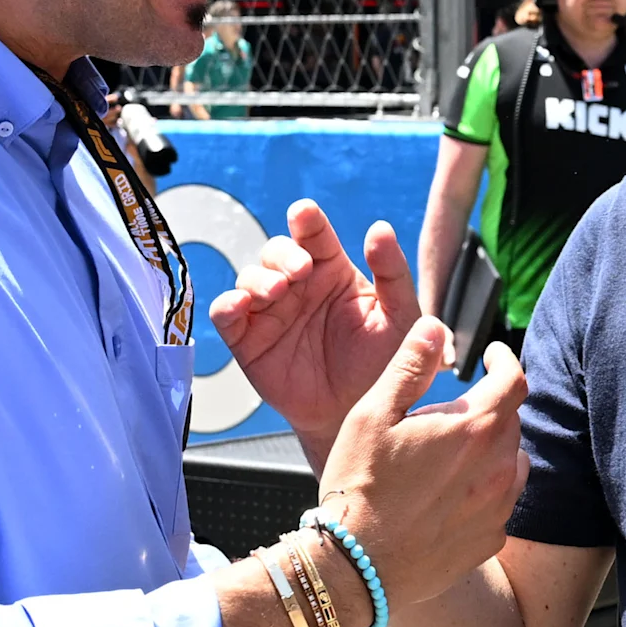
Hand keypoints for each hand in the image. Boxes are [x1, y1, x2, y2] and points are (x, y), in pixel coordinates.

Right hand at [207, 203, 422, 462]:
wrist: (357, 413)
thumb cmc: (381, 363)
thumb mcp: (399, 317)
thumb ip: (393, 273)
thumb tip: (380, 228)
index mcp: (333, 271)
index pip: (315, 235)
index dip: (307, 220)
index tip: (305, 213)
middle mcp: (298, 285)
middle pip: (277, 251)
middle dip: (284, 253)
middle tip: (301, 270)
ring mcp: (270, 310)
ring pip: (249, 277)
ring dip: (258, 278)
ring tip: (278, 291)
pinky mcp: (247, 339)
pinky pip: (226, 314)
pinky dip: (227, 305)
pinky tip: (240, 305)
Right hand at [318, 315, 527, 615]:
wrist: (355, 568)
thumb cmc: (358, 487)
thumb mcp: (373, 415)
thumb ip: (409, 367)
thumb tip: (434, 326)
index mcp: (474, 429)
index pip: (514, 380)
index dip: (505, 360)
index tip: (491, 355)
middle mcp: (499, 467)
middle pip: (510, 421)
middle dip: (487, 407)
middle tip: (448, 413)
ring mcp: (498, 507)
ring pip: (510, 461)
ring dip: (489, 449)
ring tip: (449, 455)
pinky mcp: (490, 539)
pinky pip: (500, 502)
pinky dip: (484, 489)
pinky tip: (448, 495)